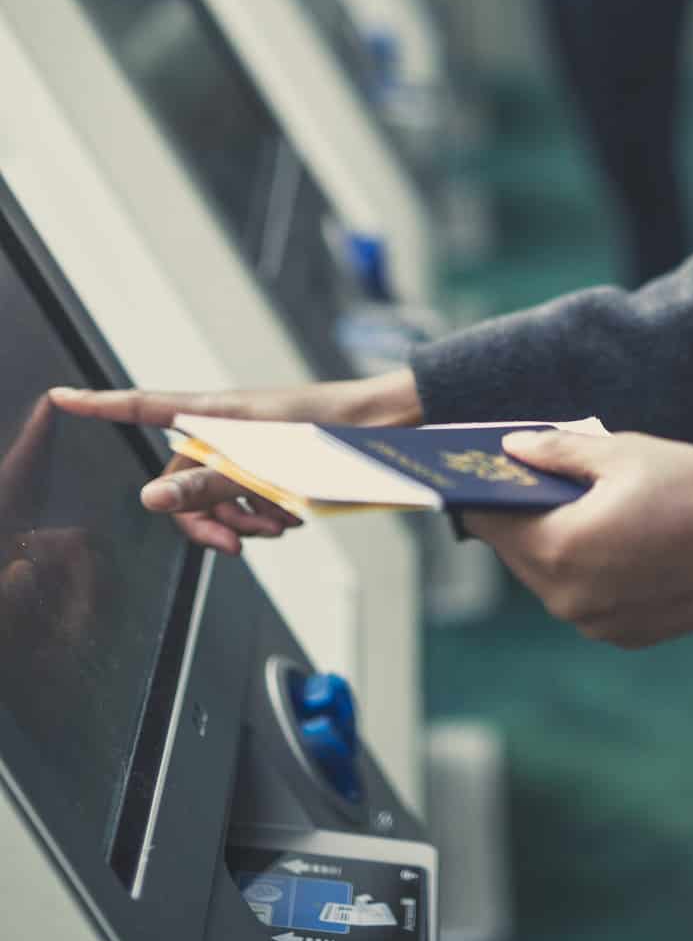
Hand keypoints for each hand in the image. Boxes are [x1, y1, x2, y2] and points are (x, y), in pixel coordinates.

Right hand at [48, 369, 420, 557]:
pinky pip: (244, 494)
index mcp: (218, 413)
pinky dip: (260, 513)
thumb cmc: (331, 434)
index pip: (145, 407)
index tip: (61, 397)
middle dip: (203, 516)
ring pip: (217, 492)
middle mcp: (227, 425)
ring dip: (239, 518)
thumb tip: (150, 497)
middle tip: (238, 543)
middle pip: (182, 475)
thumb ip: (207, 483)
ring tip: (278, 525)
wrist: (383, 431)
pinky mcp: (270, 459)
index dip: (101, 405)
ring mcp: (249, 442)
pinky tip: (288, 518)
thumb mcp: (268, 464)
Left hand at [465, 430, 692, 648]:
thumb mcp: (624, 452)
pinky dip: (585, 564)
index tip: (473, 465)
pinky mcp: (627, 634)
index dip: (479, 488)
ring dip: (552, 538)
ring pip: (550, 575)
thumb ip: (557, 451)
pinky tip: (612, 529)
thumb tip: (512, 449)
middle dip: (519, 511)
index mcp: (561, 549)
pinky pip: (584, 595)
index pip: (491, 519)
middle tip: (528, 469)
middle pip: (517, 550)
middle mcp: (569, 599)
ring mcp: (598, 624)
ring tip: (575, 494)